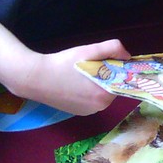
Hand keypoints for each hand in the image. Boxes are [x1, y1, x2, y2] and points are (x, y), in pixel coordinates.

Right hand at [6, 39, 130, 115]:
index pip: (121, 80)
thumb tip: (127, 56)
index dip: (117, 68)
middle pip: (111, 86)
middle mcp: (99, 107)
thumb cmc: (63, 63)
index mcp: (105, 95)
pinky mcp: (78, 112)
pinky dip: (87, 90)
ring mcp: (88, 112)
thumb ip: (113, 49)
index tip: (107, 60)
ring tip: (80, 71)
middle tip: (90, 63)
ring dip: (96, 82)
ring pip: (101, 92)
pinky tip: (74, 81)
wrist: (35, 78)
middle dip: (105, 74)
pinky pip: (90, 99)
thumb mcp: (89, 50)